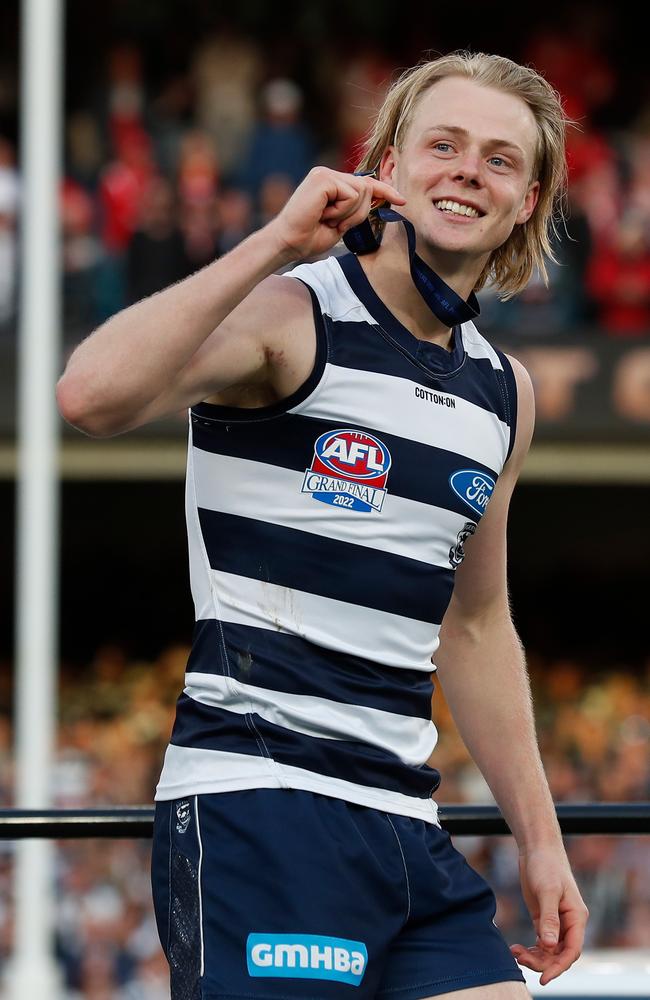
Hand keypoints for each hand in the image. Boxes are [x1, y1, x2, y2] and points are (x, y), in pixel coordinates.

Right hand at [265, 166, 404, 261]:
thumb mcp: (341, 222)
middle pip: (367, 188)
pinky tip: (324, 215)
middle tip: (335, 224)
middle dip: (359, 213)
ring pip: (361, 192)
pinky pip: (351, 195)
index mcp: (331, 183)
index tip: (401, 200)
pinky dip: (342, 211)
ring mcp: (324, 174)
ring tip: (328, 219)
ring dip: (349, 214)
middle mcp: (328, 174)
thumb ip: (357, 209)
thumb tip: (380, 198)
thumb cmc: (309, 237)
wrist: (288, 242)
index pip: (365, 183)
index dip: (385, 191)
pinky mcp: (323, 178)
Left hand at [509, 845, 588, 985]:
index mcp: (577, 917)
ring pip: (549, 950)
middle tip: (520, 959)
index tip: (544, 977)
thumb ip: (549, 918)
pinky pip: (541, 942)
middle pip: (560, 954)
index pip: (572, 950)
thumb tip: (551, 945)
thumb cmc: (546, 865)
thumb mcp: (548, 891)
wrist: (537, 848)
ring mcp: (556, 921)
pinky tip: (516, 948)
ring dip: (534, 956)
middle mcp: (569, 922)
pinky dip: (530, 948)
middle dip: (542, 962)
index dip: (559, 966)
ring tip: (515, 952)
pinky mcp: (543, 918)